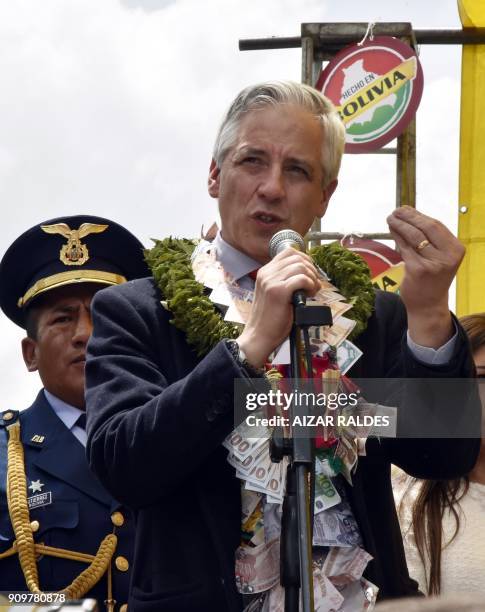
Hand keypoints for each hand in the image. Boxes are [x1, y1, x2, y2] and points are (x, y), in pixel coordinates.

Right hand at [237, 249, 319, 367]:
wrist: (259, 336)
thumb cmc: (270, 319)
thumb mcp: (275, 294)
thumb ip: (285, 281)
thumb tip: (308, 273)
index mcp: (265, 272)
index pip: (288, 252)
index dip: (304, 259)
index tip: (310, 273)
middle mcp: (266, 274)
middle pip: (297, 257)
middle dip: (311, 269)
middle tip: (314, 284)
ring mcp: (271, 282)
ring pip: (300, 266)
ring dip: (312, 278)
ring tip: (312, 291)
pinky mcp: (278, 292)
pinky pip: (301, 279)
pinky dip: (310, 285)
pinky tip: (310, 294)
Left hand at [387, 206, 463, 347]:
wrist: (429, 304)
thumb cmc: (433, 278)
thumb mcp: (439, 256)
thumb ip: (430, 238)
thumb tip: (410, 215)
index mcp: (456, 249)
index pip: (436, 225)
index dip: (418, 215)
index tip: (405, 208)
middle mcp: (447, 256)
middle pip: (425, 228)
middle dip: (408, 217)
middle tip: (395, 211)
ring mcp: (433, 263)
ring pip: (413, 237)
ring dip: (399, 225)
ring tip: (391, 219)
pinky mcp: (417, 270)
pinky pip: (405, 249)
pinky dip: (397, 238)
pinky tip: (392, 231)